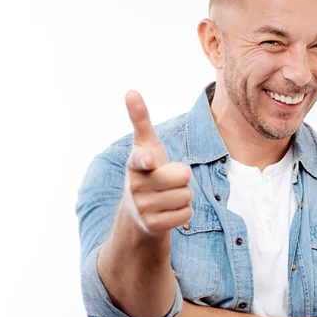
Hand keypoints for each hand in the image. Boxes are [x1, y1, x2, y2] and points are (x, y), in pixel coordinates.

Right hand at [122, 90, 192, 233]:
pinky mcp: (153, 225)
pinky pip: (187, 213)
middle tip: (169, 180)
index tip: (150, 160)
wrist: (138, 213)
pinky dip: (184, 212)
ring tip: (167, 196)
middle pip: (184, 176)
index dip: (147, 159)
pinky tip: (168, 211)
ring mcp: (142, 207)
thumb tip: (130, 91)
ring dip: (183, 195)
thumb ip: (140, 120)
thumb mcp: (145, 146)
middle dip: (183, 177)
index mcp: (135, 162)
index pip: (142, 158)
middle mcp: (135, 185)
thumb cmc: (148, 171)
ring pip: (187, 195)